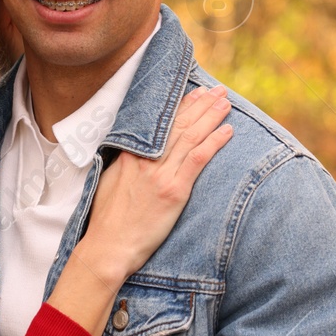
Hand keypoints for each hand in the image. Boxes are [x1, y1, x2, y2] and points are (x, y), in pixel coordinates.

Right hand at [77, 85, 232, 282]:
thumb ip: (126, 163)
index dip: (181, 106)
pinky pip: (198, 160)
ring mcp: (160, 174)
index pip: (160, 123)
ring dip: (211, 117)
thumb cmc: (107, 219)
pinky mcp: (174, 191)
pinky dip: (214, 142)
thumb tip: (137, 152)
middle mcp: (147, 159)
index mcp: (131, 155)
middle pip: (179, 124)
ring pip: (190, 136)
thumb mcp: (110, 181)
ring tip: (226, 103)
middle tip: (217, 90)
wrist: (109, 245)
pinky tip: (227, 132)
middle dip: (201, 104)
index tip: (196, 94)